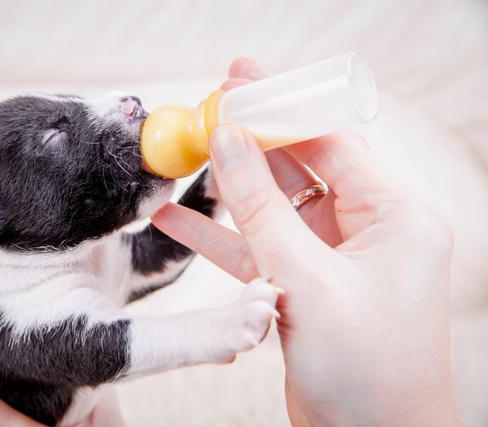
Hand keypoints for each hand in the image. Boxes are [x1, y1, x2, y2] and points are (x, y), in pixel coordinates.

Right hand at [152, 59, 459, 425]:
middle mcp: (367, 229)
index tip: (239, 79)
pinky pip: (258, 248)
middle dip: (250, 141)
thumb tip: (228, 140)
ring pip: (273, 207)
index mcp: (394, 215)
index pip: (330, 141)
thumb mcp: (308, 279)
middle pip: (299, 167)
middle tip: (207, 110)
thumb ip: (261, 209)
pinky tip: (175, 220)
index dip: (281, 108)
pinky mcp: (303, 285)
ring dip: (228, 188)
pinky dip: (220, 236)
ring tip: (184, 156)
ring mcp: (332, 258)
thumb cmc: (368, 372)